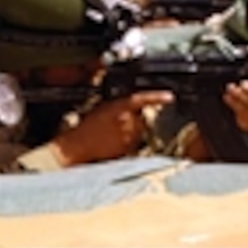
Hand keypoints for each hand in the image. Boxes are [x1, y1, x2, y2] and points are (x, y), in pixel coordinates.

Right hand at [52, 90, 173, 165]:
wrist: (77, 146)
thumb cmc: (85, 128)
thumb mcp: (101, 109)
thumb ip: (119, 107)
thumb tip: (132, 109)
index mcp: (119, 106)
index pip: (142, 99)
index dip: (157, 97)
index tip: (170, 97)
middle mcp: (126, 120)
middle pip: (142, 120)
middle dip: (135, 123)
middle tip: (117, 127)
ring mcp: (128, 136)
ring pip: (138, 134)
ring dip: (130, 135)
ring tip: (112, 137)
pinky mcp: (128, 149)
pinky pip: (133, 147)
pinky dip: (127, 146)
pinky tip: (113, 145)